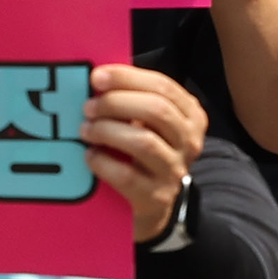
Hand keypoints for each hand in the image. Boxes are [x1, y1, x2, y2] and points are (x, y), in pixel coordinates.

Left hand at [83, 62, 205, 242]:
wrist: (156, 202)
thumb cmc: (149, 150)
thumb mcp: (152, 122)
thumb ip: (135, 98)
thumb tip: (98, 77)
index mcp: (191, 115)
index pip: (163, 86)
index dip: (127, 78)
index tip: (97, 76)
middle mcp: (189, 141)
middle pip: (156, 111)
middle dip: (116, 103)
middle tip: (88, 107)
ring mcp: (175, 170)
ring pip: (144, 142)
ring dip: (108, 131)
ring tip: (86, 130)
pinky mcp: (156, 197)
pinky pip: (127, 175)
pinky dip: (103, 162)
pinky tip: (90, 155)